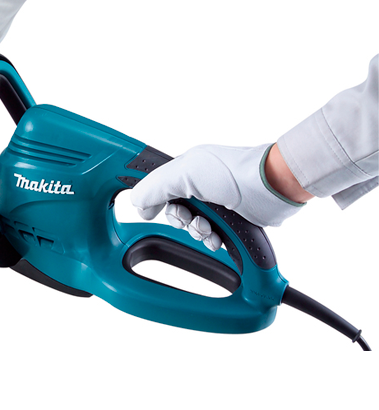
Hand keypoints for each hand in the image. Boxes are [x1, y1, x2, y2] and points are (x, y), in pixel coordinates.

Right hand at [128, 143, 307, 248]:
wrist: (274, 187)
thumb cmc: (235, 171)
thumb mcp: (184, 174)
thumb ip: (155, 186)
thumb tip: (136, 201)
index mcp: (185, 170)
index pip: (157, 186)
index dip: (150, 199)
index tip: (146, 211)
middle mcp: (199, 185)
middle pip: (173, 211)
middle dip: (179, 220)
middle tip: (189, 217)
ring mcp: (216, 202)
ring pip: (192, 226)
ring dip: (197, 232)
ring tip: (210, 228)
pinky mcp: (232, 218)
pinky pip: (211, 236)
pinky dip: (213, 240)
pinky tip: (220, 237)